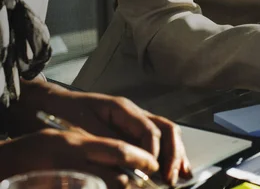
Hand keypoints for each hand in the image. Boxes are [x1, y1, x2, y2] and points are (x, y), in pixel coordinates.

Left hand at [10, 78, 191, 185]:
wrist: (54, 102)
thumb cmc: (66, 112)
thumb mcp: (82, 128)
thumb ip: (107, 143)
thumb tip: (128, 160)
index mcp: (124, 109)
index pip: (148, 130)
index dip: (153, 152)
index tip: (153, 172)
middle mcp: (136, 113)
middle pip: (166, 129)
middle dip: (173, 154)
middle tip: (171, 178)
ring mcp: (137, 121)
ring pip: (167, 134)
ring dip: (177, 155)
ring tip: (183, 175)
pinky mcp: (133, 132)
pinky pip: (158, 141)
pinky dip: (169, 155)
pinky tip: (175, 169)